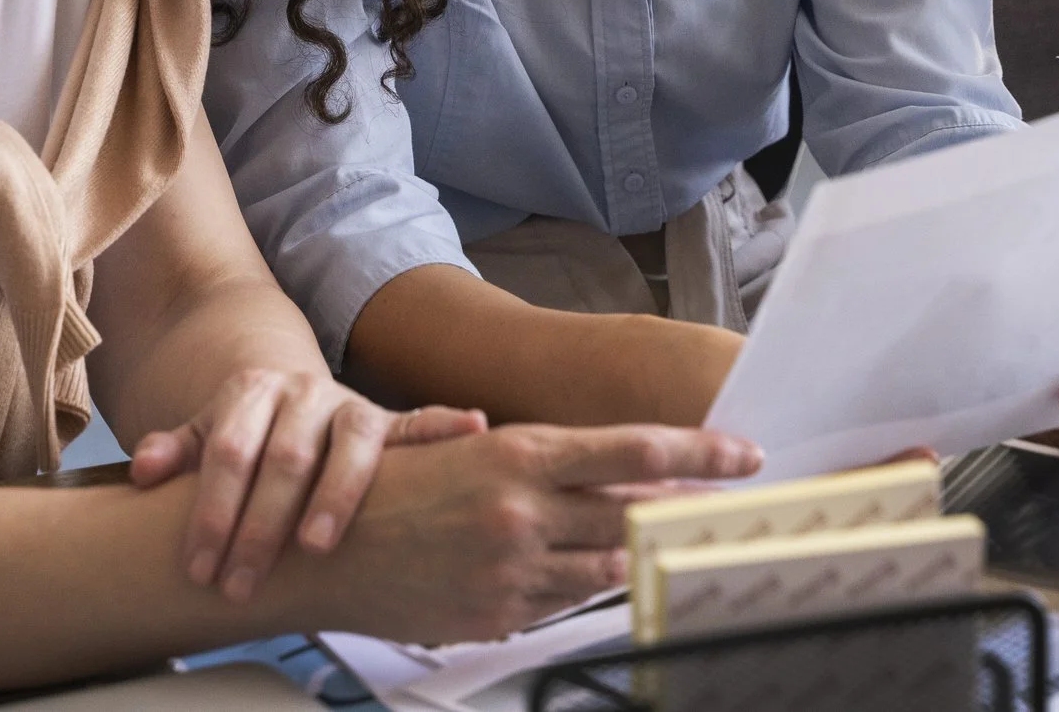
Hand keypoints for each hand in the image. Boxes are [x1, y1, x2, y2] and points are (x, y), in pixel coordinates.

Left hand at [128, 367, 485, 602]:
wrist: (284, 392)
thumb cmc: (244, 432)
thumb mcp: (201, 433)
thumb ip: (173, 448)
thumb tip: (143, 467)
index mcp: (252, 390)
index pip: (229, 450)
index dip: (211, 510)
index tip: (199, 565)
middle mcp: (304, 392)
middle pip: (284, 457)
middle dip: (261, 525)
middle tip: (241, 580)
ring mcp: (350, 407)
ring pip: (351, 443)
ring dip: (336, 495)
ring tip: (317, 544)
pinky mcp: (388, 423)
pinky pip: (421, 422)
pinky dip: (447, 424)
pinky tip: (472, 428)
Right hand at [290, 424, 764, 642]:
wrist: (315, 551)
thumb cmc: (383, 487)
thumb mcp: (458, 442)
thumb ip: (528, 453)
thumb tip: (592, 457)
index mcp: (517, 457)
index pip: (635, 453)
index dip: (700, 454)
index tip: (744, 454)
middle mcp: (523, 515)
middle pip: (635, 512)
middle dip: (684, 510)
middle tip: (722, 505)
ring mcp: (513, 572)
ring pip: (608, 563)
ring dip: (636, 549)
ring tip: (658, 537)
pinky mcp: (499, 616)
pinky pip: (562, 601)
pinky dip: (579, 582)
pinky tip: (578, 567)